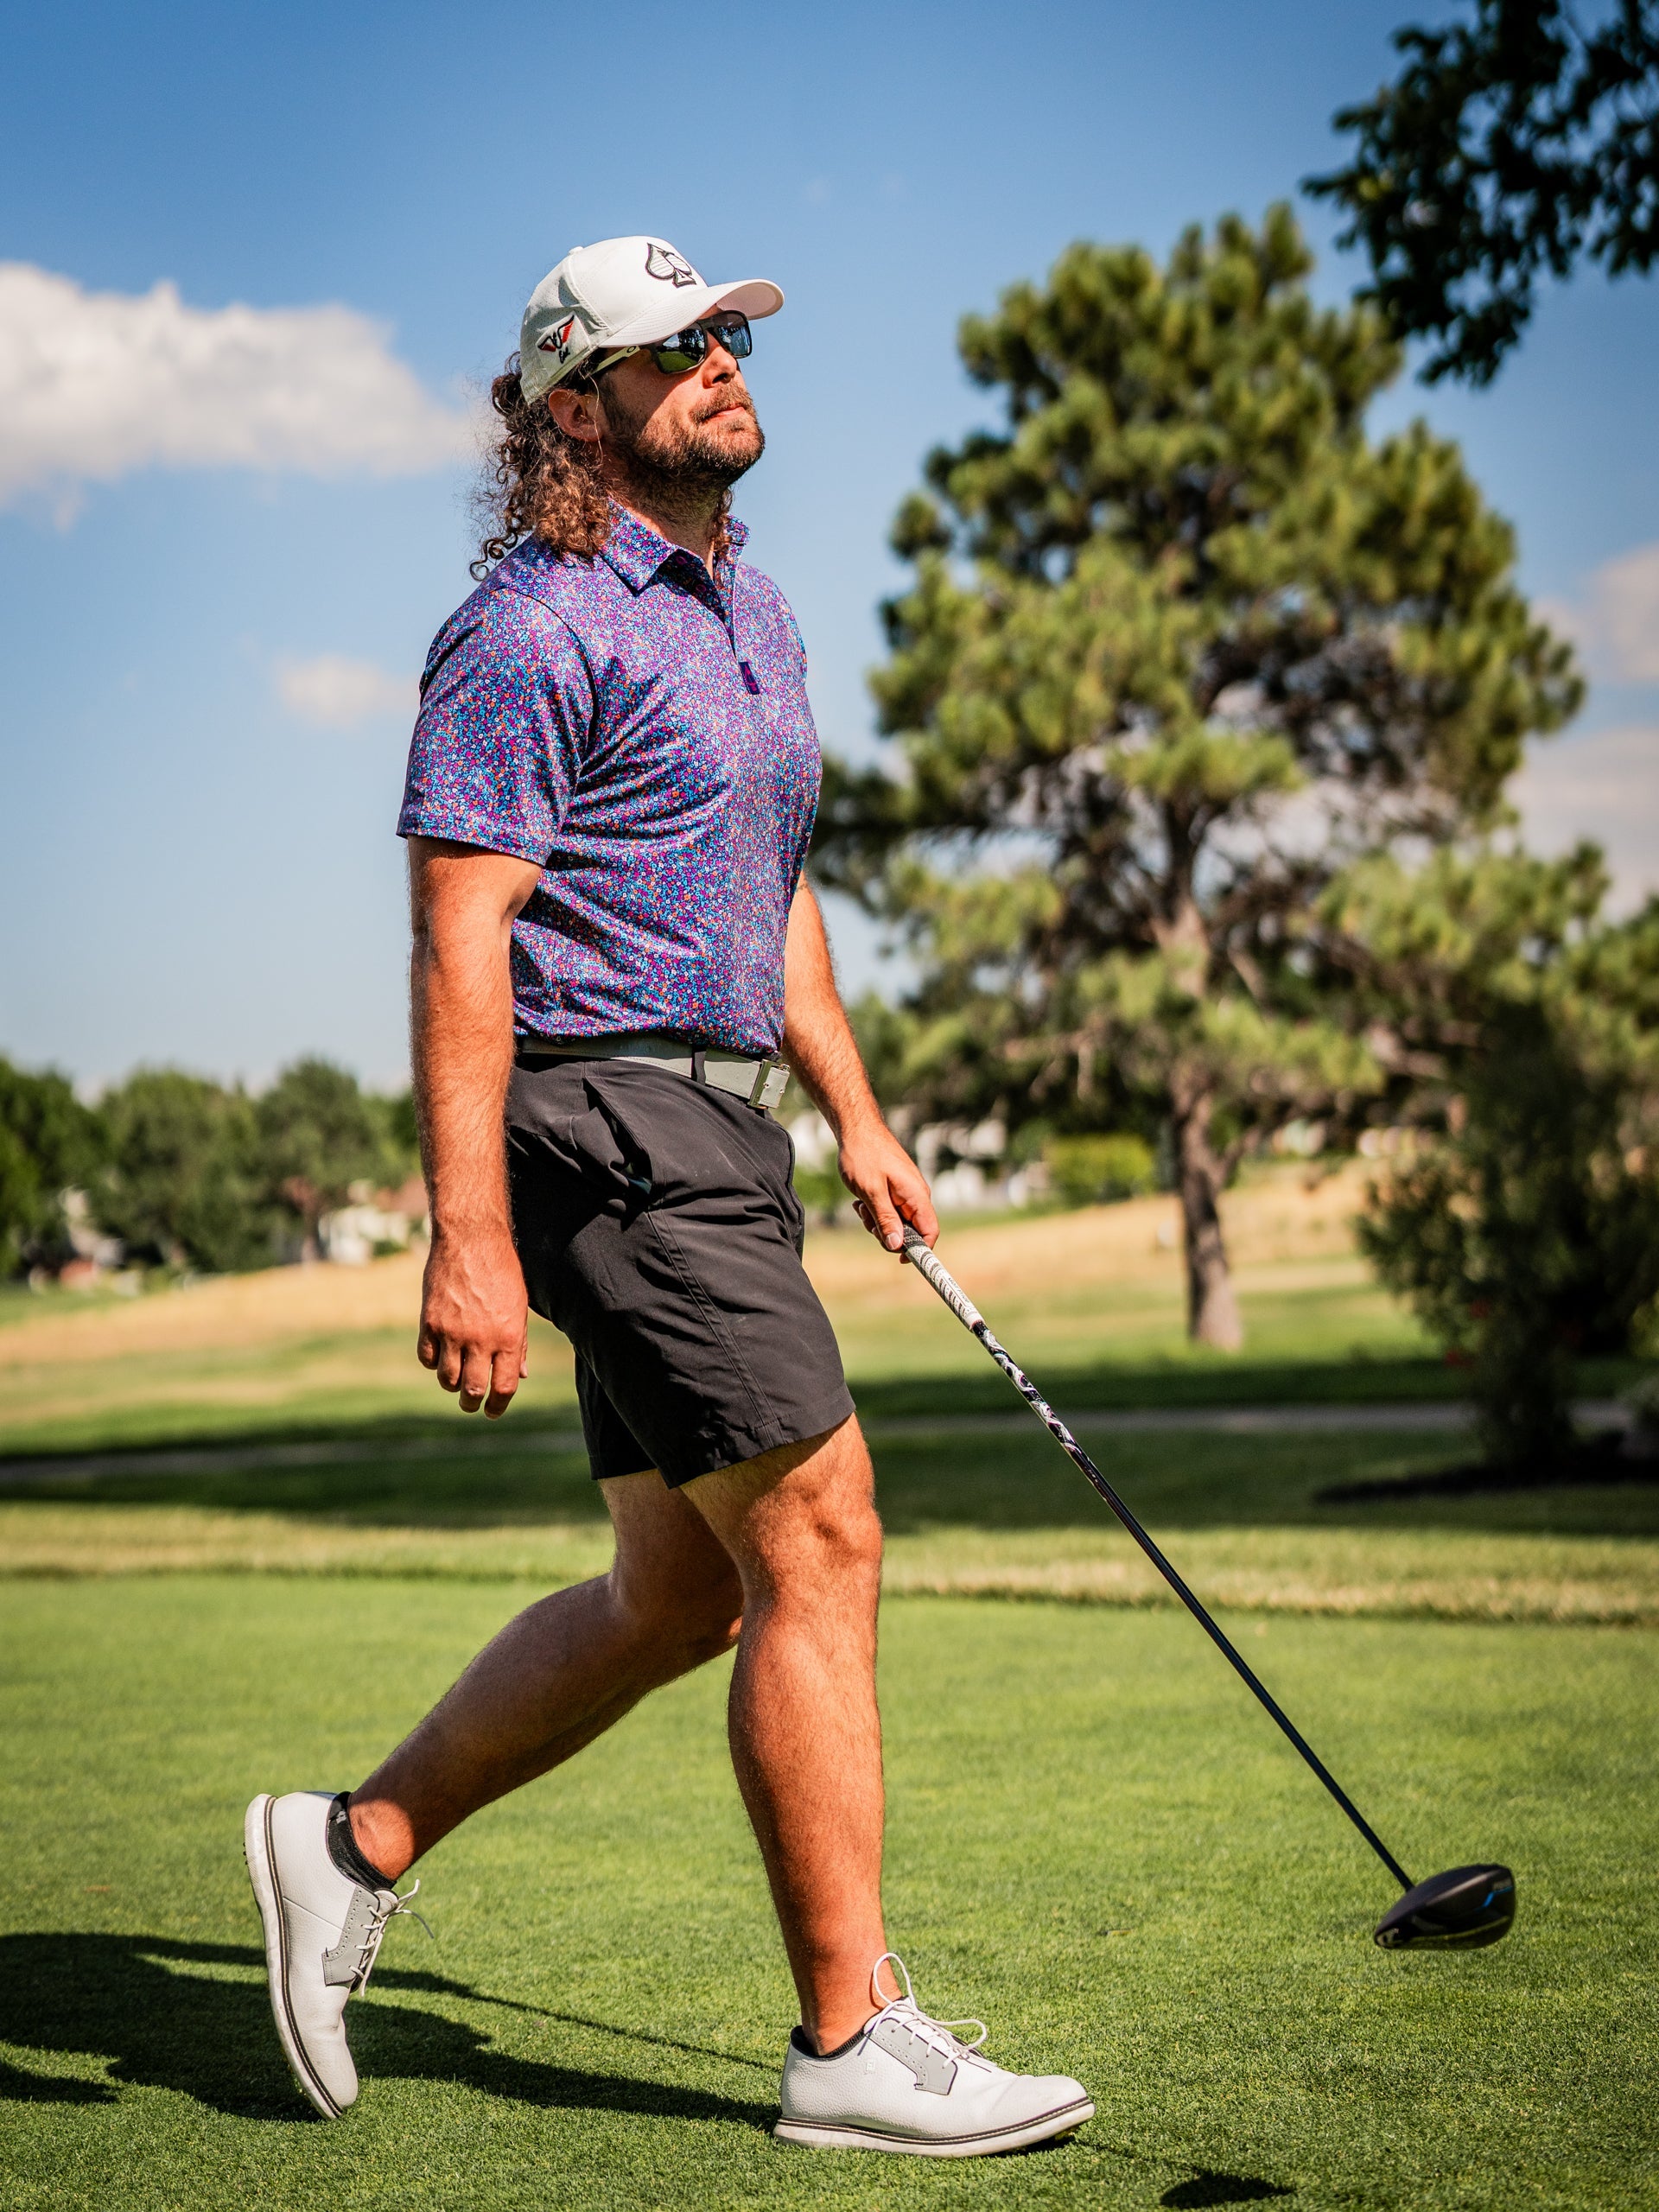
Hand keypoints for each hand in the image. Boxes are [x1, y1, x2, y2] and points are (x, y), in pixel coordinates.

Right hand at [417, 1226, 528, 1417]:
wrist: (471, 1239)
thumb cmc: (502, 1271)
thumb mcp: (519, 1306)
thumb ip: (519, 1343)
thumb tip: (519, 1374)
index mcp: (509, 1336)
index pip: (503, 1387)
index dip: (497, 1406)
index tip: (492, 1412)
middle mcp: (481, 1338)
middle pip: (472, 1389)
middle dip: (472, 1402)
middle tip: (471, 1402)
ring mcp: (452, 1331)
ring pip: (447, 1379)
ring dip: (452, 1384)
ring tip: (457, 1378)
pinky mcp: (430, 1322)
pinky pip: (427, 1358)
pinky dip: (433, 1363)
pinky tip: (441, 1355)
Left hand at [838, 1118, 938, 1255]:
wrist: (856, 1130)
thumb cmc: (864, 1156)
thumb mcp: (872, 1192)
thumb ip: (886, 1220)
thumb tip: (897, 1247)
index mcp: (917, 1196)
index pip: (930, 1232)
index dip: (919, 1250)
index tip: (900, 1260)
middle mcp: (916, 1196)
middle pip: (911, 1231)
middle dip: (888, 1233)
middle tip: (868, 1219)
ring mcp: (905, 1193)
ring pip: (896, 1223)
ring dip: (877, 1222)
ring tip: (861, 1206)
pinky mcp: (895, 1190)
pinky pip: (889, 1211)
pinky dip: (874, 1211)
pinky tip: (861, 1201)